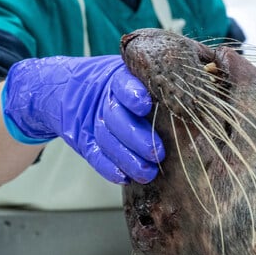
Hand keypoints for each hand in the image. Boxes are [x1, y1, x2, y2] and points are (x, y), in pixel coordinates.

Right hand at [2, 55, 164, 183]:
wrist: (69, 89)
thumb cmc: (122, 86)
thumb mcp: (133, 76)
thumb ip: (155, 87)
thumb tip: (185, 99)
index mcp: (118, 79)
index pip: (123, 85)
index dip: (133, 95)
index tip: (145, 106)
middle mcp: (104, 99)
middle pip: (116, 117)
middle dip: (137, 137)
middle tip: (157, 152)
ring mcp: (92, 121)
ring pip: (107, 139)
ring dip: (127, 159)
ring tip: (147, 172)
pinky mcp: (84, 140)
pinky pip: (95, 155)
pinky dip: (109, 168)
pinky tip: (123, 177)